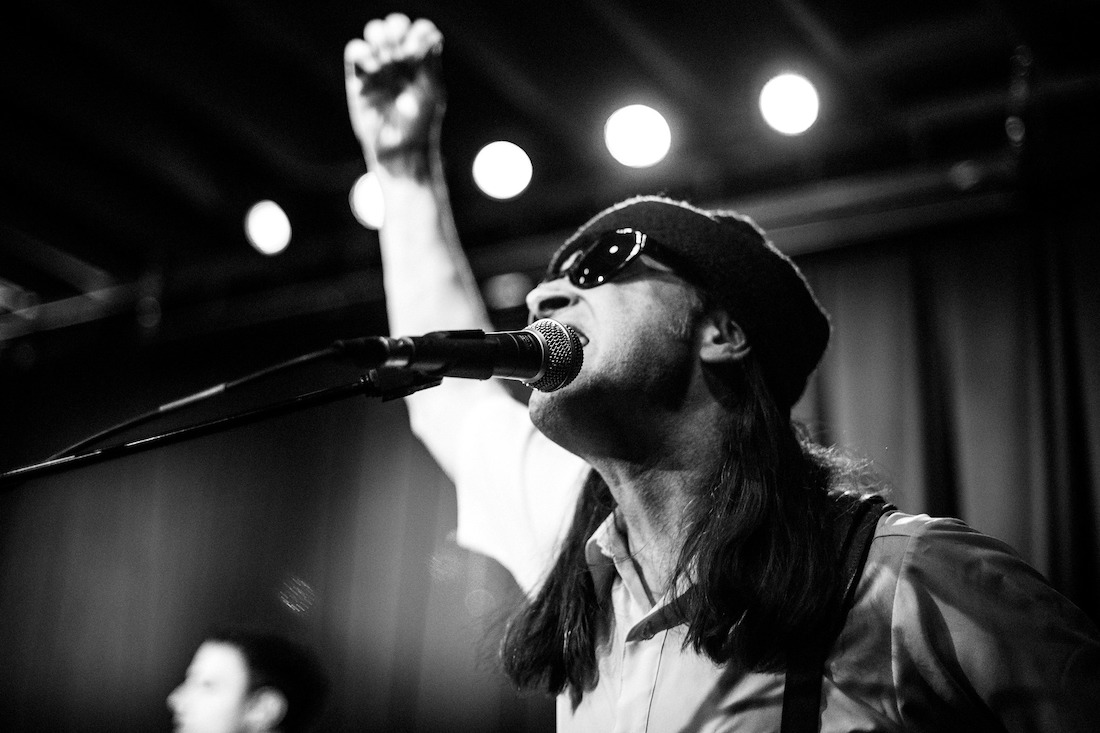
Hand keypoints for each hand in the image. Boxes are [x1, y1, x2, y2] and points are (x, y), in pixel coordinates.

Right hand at [344, 14, 444, 171]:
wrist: (400, 150)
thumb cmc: (421, 124)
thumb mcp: (431, 91)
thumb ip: (429, 61)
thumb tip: (431, 35)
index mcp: (421, 62)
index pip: (419, 30)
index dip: (418, 32)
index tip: (418, 51)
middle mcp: (399, 61)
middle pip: (394, 26)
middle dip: (397, 30)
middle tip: (400, 53)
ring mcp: (379, 68)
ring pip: (373, 32)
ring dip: (380, 38)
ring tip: (386, 60)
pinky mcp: (358, 78)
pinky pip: (354, 50)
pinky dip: (363, 51)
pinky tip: (373, 67)